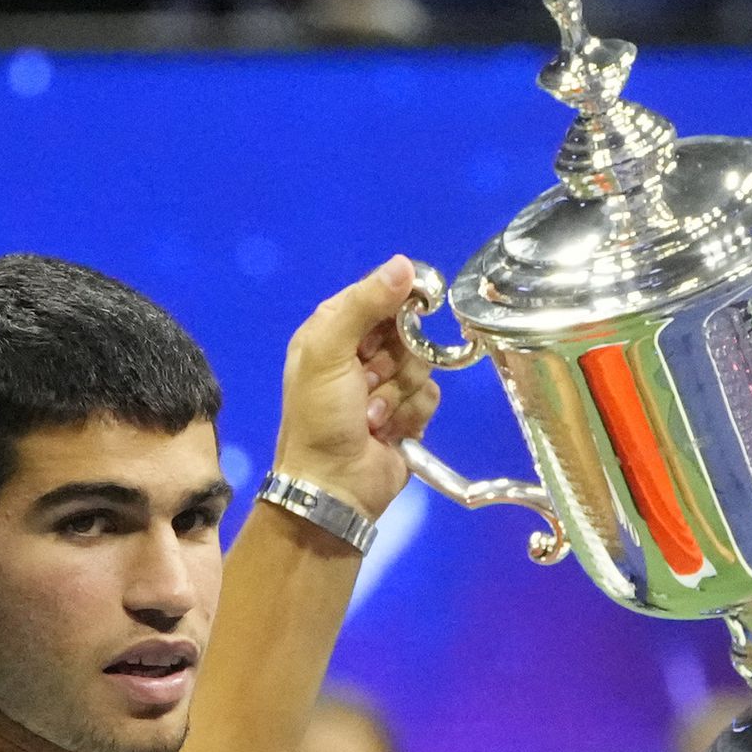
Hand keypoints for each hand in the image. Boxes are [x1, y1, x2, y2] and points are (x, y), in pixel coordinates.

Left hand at [274, 256, 438, 522]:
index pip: (378, 294)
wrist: (333, 487)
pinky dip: (412, 413)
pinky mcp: (408, 412)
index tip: (414, 310)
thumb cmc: (320, 417)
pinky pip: (430, 395)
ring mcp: (385, 384)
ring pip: (422, 363)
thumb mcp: (328, 352)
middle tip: (368, 380)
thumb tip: (405, 264)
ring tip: (371, 416)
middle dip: (394, 358)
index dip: (397, 302)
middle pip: (407, 329)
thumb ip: (364, 304)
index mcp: (332, 330)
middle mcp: (359, 352)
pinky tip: (388, 431)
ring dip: (398, 392)